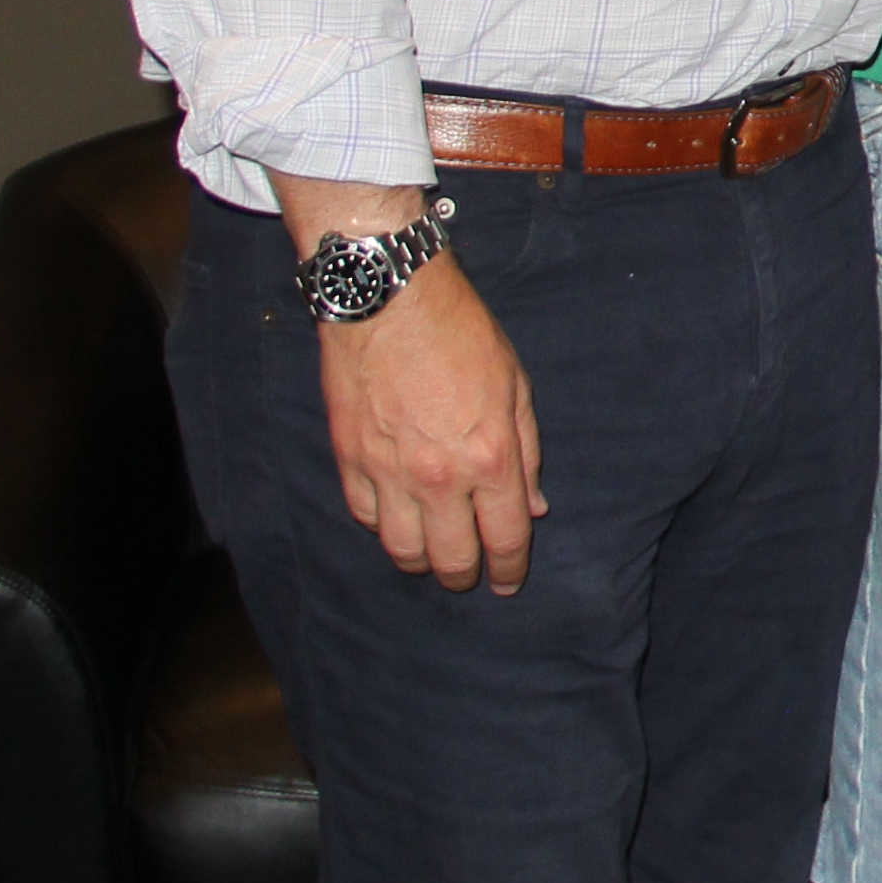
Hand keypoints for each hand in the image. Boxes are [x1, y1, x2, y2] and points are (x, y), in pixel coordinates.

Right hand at [320, 258, 546, 590]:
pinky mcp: (349, 460)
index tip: (508, 581)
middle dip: (465, 576)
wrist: (389, 301)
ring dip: (421, 560)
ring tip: (431, 555)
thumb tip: (532, 507)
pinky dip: (382, 527)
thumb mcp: (515, 387)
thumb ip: (526, 453)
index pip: (505, 538)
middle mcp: (439, 477)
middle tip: (469, 576)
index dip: (510, 569)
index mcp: (490, 459)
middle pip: (451, 558)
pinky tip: (396, 520)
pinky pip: (365, 517)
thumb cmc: (461, 334)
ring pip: (402, 550)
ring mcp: (388, 472)